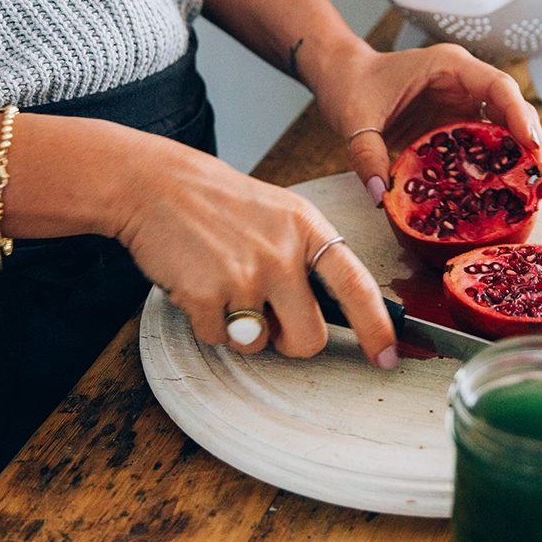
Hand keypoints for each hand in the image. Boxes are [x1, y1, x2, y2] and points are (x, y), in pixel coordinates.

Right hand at [111, 134, 399, 368]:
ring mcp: (244, 275)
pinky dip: (206, 322)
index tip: (387, 356)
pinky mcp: (206, 295)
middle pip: (310, 337)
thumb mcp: (280, 212)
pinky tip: (197, 284)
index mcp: (306, 228)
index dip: (377, 326)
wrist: (153, 184)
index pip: (357, 285)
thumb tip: (337, 310)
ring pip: (259, 344)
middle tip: (270, 319)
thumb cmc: (218, 202)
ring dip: (243, 331)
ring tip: (224, 286)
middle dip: (292, 343)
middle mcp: (282, 253)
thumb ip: (308, 255)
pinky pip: (218, 338)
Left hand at [305, 41, 541, 204]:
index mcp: (448, 67)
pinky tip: (501, 193)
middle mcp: (463, 83)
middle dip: (530, 142)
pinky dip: (494, 166)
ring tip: (529, 191)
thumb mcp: (355, 120)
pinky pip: (483, 144)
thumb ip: (368, 156)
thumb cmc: (351, 85)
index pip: (498, 85)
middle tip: (538, 179)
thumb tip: (382, 195)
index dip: (519, 114)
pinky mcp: (455, 124)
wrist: (341, 78)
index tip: (530, 145)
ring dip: (518, 157)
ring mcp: (462, 104)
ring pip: (504, 128)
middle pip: (512, 108)